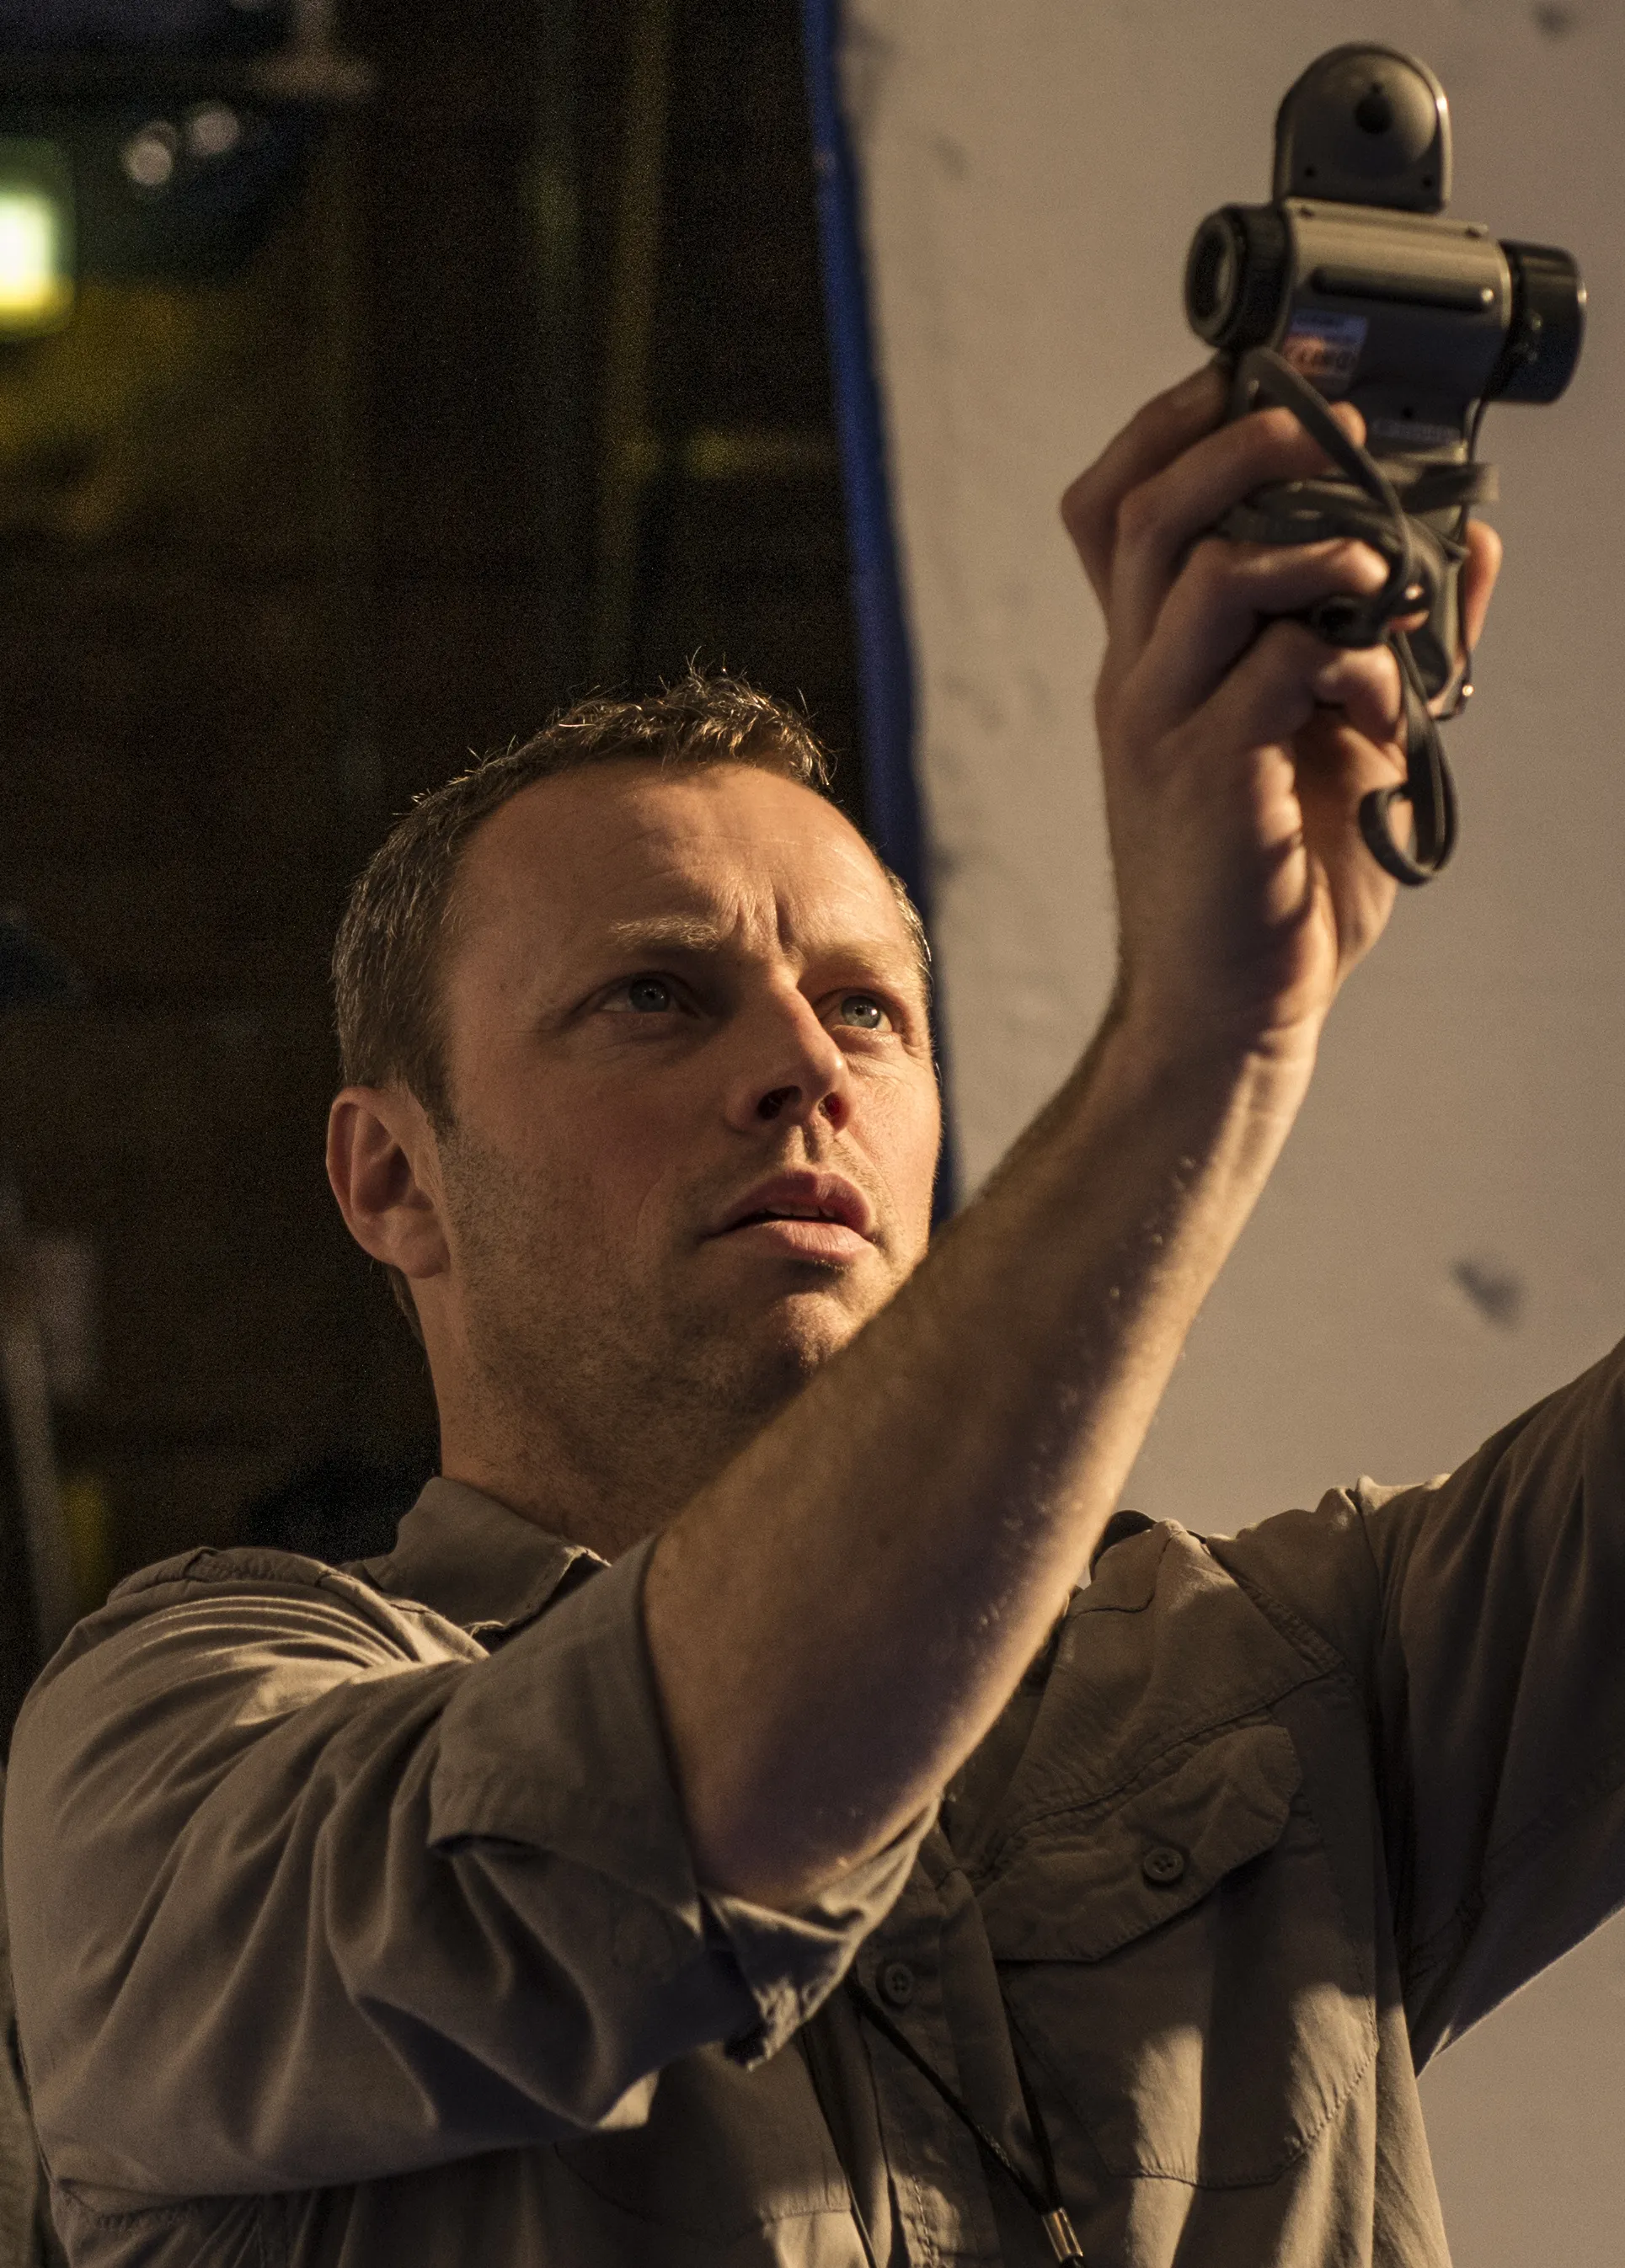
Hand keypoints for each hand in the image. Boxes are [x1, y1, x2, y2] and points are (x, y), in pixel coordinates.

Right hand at [1062, 365, 1501, 1059]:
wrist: (1233, 1009)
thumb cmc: (1279, 880)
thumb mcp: (1340, 739)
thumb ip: (1390, 639)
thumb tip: (1472, 539)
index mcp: (1151, 662)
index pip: (1113, 509)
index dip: (1170, 427)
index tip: (1254, 378)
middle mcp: (1136, 682)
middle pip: (1147, 513)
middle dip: (1241, 444)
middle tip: (1330, 435)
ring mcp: (1160, 729)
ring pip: (1205, 575)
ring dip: (1310, 550)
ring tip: (1373, 572)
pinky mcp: (1207, 781)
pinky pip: (1272, 672)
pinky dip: (1348, 662)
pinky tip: (1384, 703)